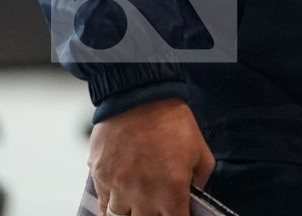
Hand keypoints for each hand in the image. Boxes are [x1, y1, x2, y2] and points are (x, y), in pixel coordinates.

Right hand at [89, 98, 213, 215]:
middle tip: (159, 207)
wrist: (140, 97)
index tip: (180, 213)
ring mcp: (118, 188)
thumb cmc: (173, 122)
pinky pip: (102, 204)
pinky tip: (119, 199)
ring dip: (130, 213)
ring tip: (138, 205)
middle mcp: (142, 196)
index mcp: (171, 192)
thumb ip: (200, 180)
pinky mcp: (100, 177)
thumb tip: (194, 195)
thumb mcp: (201, 151)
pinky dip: (110, 206)